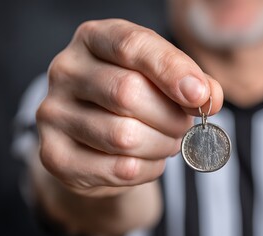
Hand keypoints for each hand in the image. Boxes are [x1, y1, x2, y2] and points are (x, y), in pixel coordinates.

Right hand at [36, 19, 222, 196]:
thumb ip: (189, 81)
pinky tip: (149, 159)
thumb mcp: (161, 77)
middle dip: (171, 116)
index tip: (200, 94)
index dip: (171, 70)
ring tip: (168, 142)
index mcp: (93, 39)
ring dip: (162, 145)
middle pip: (128, 92)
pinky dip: (148, 168)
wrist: (96, 139)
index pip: (132, 46)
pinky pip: (118, 168)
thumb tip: (209, 97)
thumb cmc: (135, 99)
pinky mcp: (55, 155)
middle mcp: (65, 70)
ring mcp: (53, 113)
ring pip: (124, 136)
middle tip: (184, 125)